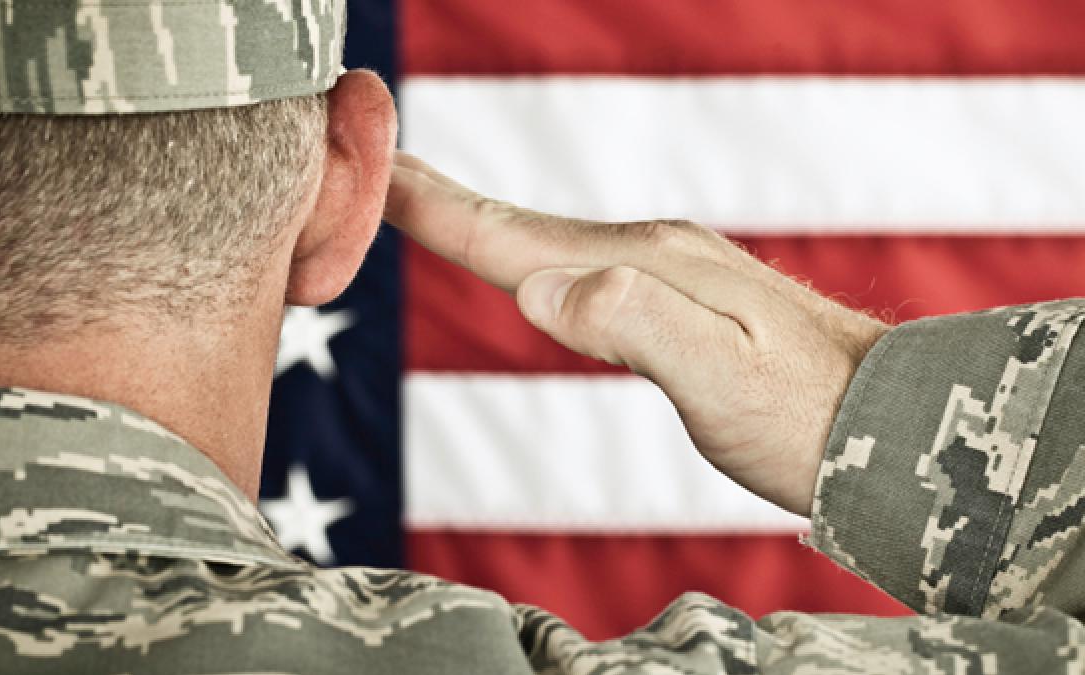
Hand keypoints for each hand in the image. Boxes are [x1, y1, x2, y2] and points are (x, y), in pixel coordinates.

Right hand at [384, 152, 888, 516]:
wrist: (888, 423)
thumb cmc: (805, 415)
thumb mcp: (718, 376)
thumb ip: (632, 322)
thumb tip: (541, 289)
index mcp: (641, 267)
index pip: (515, 236)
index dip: (436, 208)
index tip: (373, 169)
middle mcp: (647, 254)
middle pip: (521, 224)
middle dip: (441, 196)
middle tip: (374, 163)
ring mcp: (664, 271)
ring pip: (548, 241)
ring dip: (479, 221)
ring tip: (427, 202)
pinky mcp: (676, 299)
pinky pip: (580, 265)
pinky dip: (529, 254)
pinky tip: (529, 262)